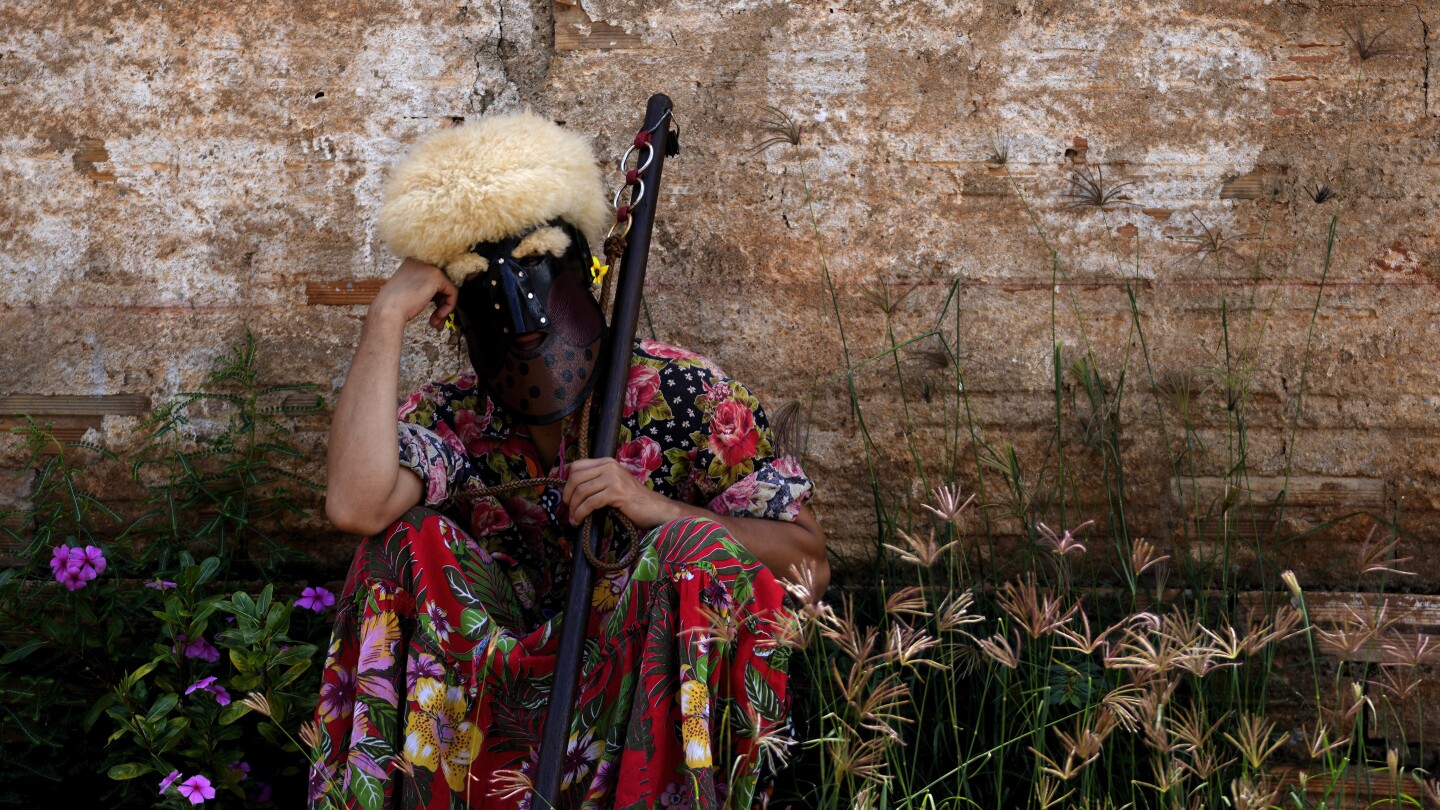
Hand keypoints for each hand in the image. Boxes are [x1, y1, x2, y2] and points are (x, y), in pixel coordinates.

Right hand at [370, 258, 458, 329]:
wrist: (388, 311)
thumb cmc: (395, 305)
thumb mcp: (411, 290)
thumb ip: (425, 288)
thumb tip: (443, 296)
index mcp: (413, 262)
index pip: (434, 279)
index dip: (436, 297)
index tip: (433, 310)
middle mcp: (421, 261)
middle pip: (443, 283)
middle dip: (441, 303)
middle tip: (436, 318)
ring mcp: (429, 267)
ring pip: (448, 288)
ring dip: (445, 308)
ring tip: (436, 321)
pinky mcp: (436, 276)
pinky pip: (452, 292)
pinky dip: (448, 307)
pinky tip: (438, 316)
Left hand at [562, 458, 678, 530]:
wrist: (655, 508)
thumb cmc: (634, 501)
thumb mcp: (614, 485)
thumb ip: (597, 482)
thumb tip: (572, 491)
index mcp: (607, 462)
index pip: (577, 465)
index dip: (566, 481)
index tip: (565, 496)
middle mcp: (609, 466)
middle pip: (575, 477)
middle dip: (567, 496)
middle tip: (567, 510)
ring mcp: (613, 478)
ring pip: (581, 491)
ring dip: (573, 507)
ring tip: (573, 519)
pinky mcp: (616, 492)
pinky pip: (590, 502)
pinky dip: (581, 513)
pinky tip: (579, 521)